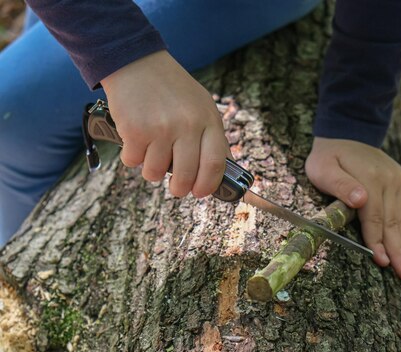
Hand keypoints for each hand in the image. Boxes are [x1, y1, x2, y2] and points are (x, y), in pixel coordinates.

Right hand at [101, 50, 231, 197]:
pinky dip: (132, 156)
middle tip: (177, 188)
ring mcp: (160, 128)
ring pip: (155, 173)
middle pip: (186, 175)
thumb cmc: (172, 89)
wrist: (136, 62)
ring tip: (152, 153)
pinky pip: (133, 161)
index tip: (200, 192)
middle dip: (180, 189)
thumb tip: (220, 172)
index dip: (208, 185)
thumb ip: (212, 136)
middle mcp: (187, 125)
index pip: (216, 163)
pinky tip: (136, 139)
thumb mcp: (202, 106)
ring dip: (152, 170)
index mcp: (208, 119)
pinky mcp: (135, 130)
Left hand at [305, 137, 400, 278]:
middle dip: (397, 250)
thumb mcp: (324, 168)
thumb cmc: (329, 157)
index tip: (382, 262)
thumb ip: (340, 185)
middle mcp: (391, 180)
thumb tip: (361, 201)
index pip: (375, 217)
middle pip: (393, 222)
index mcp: (371, 179)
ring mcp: (399, 181)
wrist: (347, 132)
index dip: (377, 241)